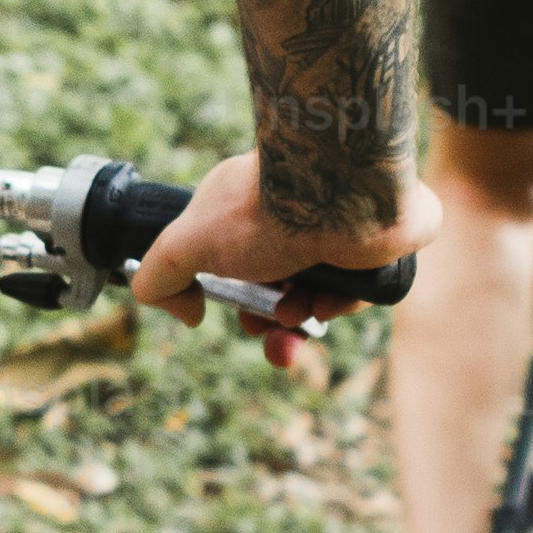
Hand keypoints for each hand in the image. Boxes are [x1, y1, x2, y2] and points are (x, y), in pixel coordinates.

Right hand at [128, 146, 438, 334]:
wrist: (340, 196)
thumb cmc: (264, 213)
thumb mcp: (188, 246)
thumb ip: (159, 275)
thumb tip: (185, 312)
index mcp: (244, 209)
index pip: (235, 263)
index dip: (233, 299)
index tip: (233, 316)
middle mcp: (289, 216)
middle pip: (277, 287)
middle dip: (270, 324)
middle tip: (273, 336)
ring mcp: (332, 229)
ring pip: (316, 294)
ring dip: (301, 316)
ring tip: (299, 313)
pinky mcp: (373, 244)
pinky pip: (355, 290)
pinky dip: (339, 303)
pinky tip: (330, 301)